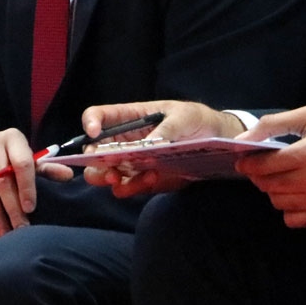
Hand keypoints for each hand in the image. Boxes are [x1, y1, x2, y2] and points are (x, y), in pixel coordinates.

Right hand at [0, 129, 40, 238]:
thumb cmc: (5, 165)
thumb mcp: (25, 166)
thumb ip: (45, 172)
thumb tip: (68, 175)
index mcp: (12, 137)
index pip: (23, 163)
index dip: (28, 188)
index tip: (30, 209)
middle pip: (3, 178)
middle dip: (12, 208)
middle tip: (19, 228)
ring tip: (3, 231)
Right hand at [78, 99, 240, 197]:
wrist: (215, 140)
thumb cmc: (196, 119)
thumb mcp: (183, 117)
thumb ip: (165, 129)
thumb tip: (149, 145)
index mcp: (129, 117)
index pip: (98, 116)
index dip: (90, 123)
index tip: (93, 133)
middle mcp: (125, 140)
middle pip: (94, 150)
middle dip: (94, 162)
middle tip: (108, 171)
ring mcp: (132, 161)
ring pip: (105, 172)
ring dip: (109, 178)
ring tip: (122, 180)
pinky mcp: (144, 178)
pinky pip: (127, 186)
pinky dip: (132, 187)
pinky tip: (150, 179)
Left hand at [235, 107, 305, 227]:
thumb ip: (275, 124)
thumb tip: (243, 140)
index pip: (264, 166)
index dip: (248, 163)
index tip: (244, 160)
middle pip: (269, 185)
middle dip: (261, 176)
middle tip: (266, 167)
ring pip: (279, 203)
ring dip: (275, 191)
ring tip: (285, 178)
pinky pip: (294, 220)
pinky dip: (290, 209)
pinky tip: (298, 194)